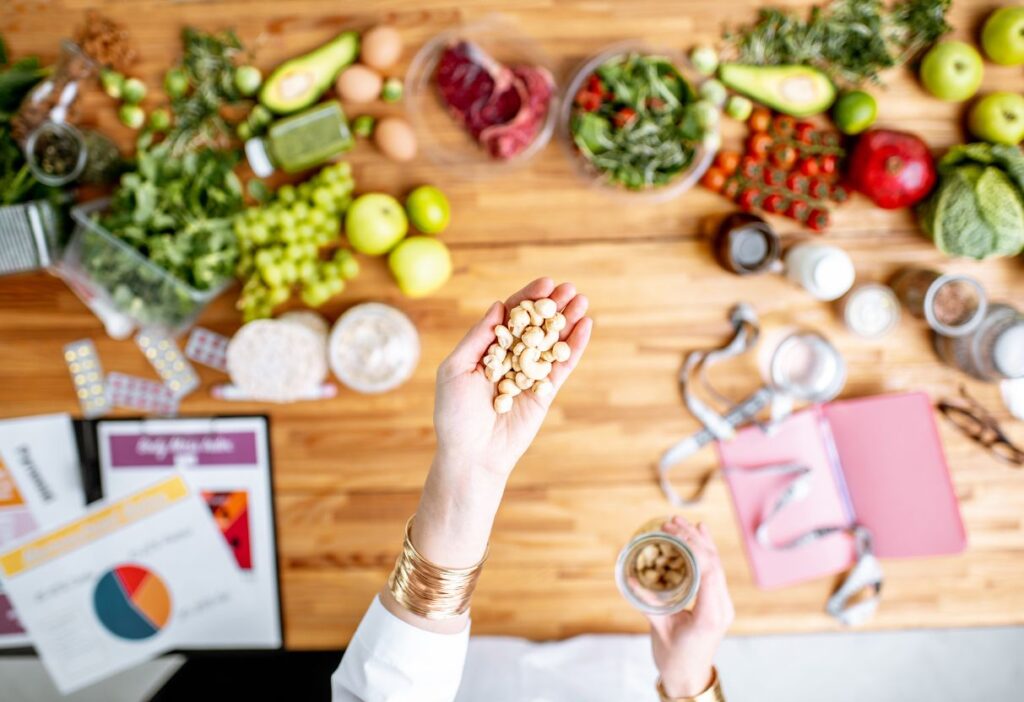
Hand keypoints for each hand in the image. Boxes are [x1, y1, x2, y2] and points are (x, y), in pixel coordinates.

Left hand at [433, 277, 591, 478]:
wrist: (472, 454)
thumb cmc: (455, 414)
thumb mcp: (456, 370)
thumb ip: (477, 338)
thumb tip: (498, 306)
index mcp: (487, 348)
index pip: (511, 315)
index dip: (528, 298)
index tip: (545, 283)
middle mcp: (510, 357)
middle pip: (535, 324)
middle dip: (552, 304)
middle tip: (569, 287)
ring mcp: (530, 373)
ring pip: (552, 341)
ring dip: (568, 320)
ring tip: (582, 300)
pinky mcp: (545, 391)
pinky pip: (562, 365)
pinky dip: (574, 346)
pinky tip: (585, 325)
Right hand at [648, 517, 733, 697]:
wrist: (689, 678)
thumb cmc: (674, 659)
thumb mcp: (659, 630)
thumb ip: (647, 603)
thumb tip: (630, 576)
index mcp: (710, 614)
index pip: (709, 572)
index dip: (693, 547)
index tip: (672, 533)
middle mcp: (722, 606)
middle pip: (713, 563)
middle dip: (693, 538)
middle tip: (671, 522)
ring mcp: (722, 604)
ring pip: (716, 564)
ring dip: (700, 541)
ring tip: (682, 521)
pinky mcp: (717, 601)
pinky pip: (714, 571)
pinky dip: (705, 551)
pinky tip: (701, 533)